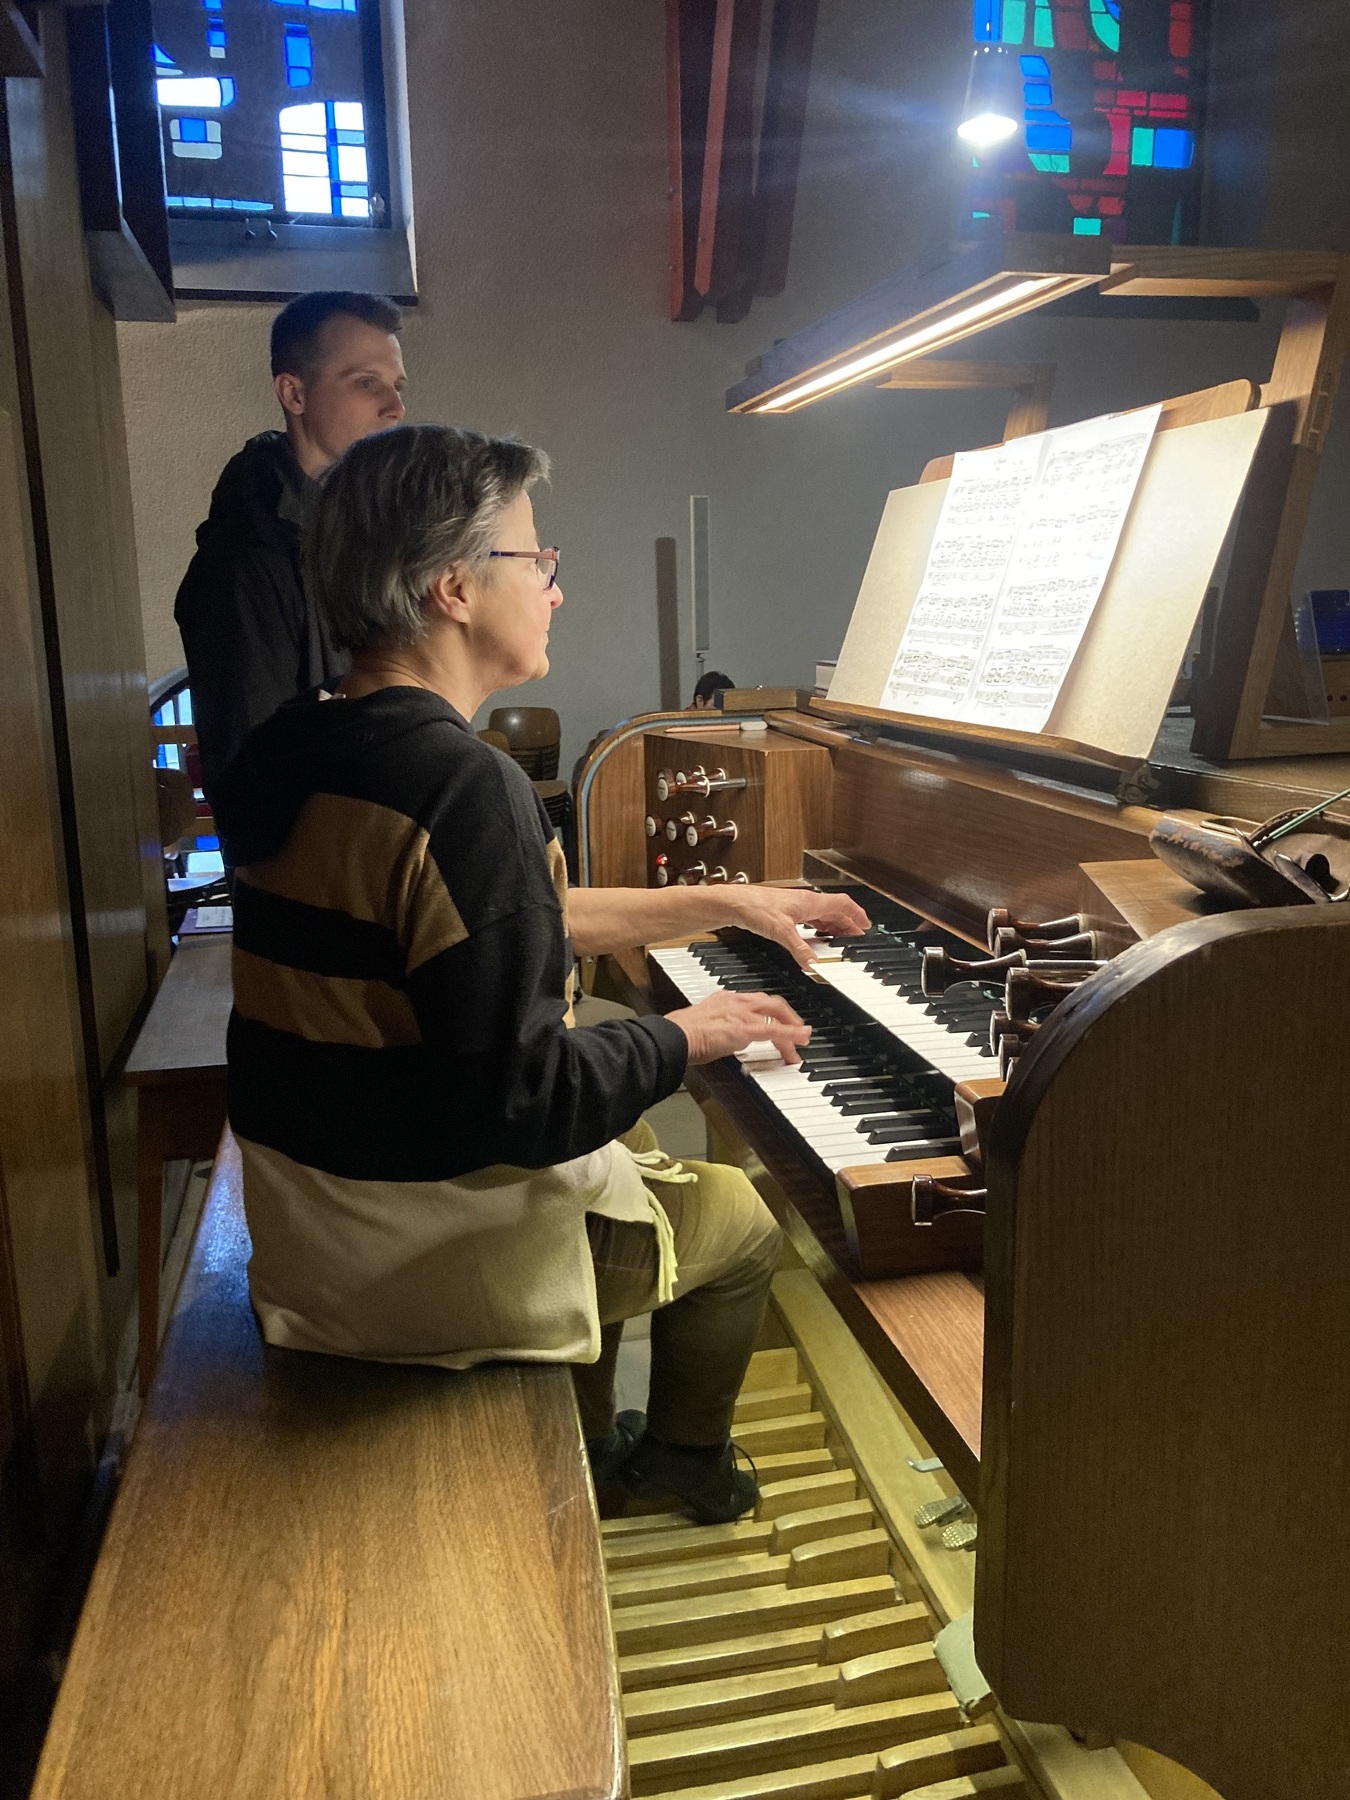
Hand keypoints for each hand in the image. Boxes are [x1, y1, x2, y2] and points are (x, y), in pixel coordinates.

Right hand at [668, 990, 811, 1065]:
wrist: (674, 1036)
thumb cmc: (681, 1035)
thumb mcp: (704, 1025)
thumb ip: (717, 1028)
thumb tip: (722, 1040)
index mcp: (725, 999)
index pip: (755, 1000)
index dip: (771, 1011)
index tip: (777, 1020)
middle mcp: (735, 1001)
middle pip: (771, 1002)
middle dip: (788, 1016)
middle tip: (798, 1029)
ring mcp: (741, 1013)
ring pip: (776, 1014)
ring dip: (792, 1029)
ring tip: (801, 1041)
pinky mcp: (744, 1028)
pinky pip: (775, 1029)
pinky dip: (791, 1034)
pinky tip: (801, 1039)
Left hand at [728, 885, 869, 969]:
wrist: (734, 903)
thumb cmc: (755, 908)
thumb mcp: (781, 931)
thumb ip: (800, 949)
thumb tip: (814, 964)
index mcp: (810, 902)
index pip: (843, 904)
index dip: (857, 914)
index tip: (866, 924)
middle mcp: (805, 902)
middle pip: (835, 910)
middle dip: (848, 923)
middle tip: (857, 937)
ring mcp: (796, 907)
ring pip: (822, 915)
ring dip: (834, 926)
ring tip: (841, 939)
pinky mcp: (786, 913)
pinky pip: (810, 921)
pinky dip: (818, 929)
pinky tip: (816, 938)